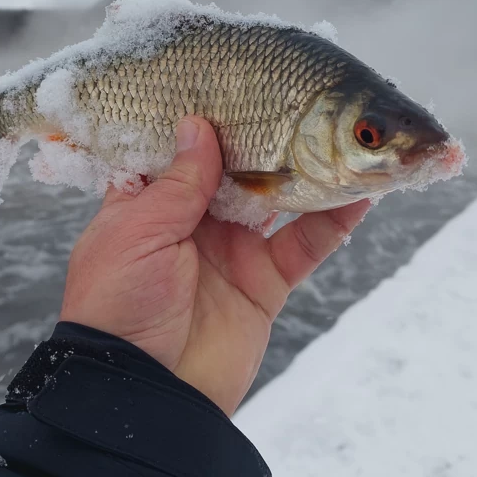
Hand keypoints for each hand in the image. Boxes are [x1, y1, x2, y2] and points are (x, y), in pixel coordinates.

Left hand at [61, 117, 369, 415]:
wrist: (142, 393)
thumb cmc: (117, 305)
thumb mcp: (136, 233)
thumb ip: (178, 182)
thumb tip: (200, 125)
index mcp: (151, 202)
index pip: (183, 149)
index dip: (208, 120)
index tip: (237, 83)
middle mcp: (194, 220)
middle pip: (238, 168)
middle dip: (266, 138)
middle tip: (302, 100)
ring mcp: (233, 250)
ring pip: (278, 199)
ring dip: (309, 171)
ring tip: (345, 136)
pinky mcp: (265, 284)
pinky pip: (305, 246)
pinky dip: (332, 221)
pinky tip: (359, 193)